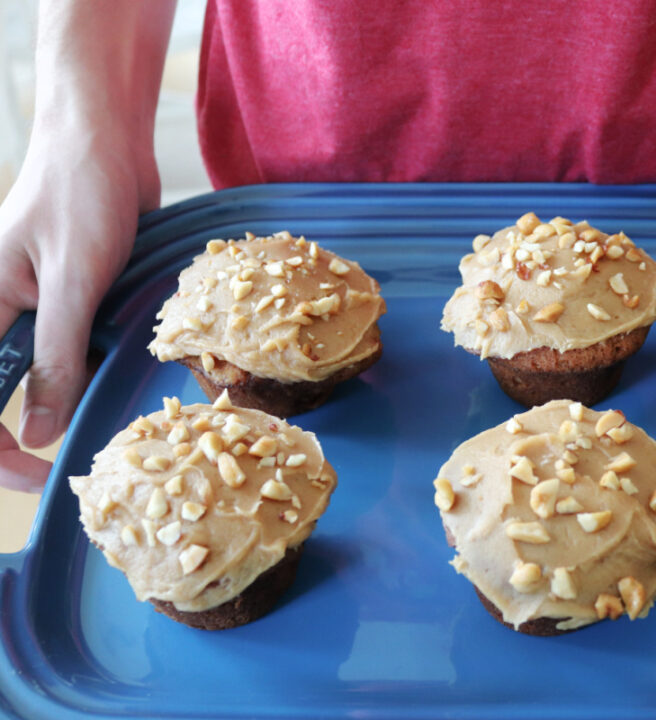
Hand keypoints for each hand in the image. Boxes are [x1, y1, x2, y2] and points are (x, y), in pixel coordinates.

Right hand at [0, 133, 155, 491]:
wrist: (107, 140)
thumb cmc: (79, 192)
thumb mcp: (70, 281)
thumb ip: (54, 358)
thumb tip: (37, 435)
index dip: (1, 452)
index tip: (41, 477)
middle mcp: (2, 315)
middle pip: (11, 395)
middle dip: (42, 429)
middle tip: (89, 456)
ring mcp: (40, 310)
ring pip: (51, 375)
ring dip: (78, 395)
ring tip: (114, 415)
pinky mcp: (75, 301)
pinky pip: (81, 348)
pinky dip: (101, 362)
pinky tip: (127, 369)